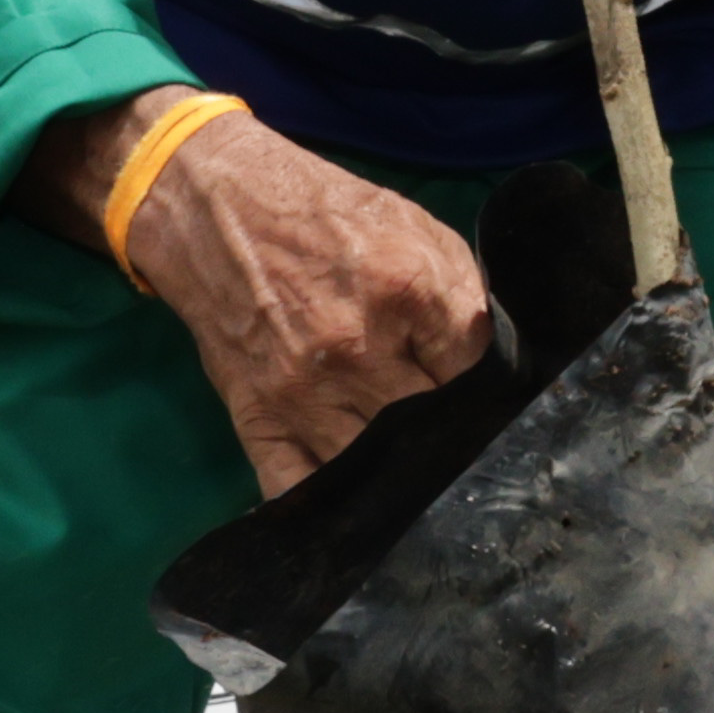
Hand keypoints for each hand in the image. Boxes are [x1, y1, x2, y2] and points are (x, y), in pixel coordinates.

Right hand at [80, 98, 494, 494]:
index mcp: (404, 288)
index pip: (474, 371)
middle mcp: (354, 348)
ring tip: (413, 462)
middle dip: (449, 428)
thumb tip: (498, 359)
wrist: (215, 207)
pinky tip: (358, 503)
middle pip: (431, 425)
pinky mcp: (257, 418)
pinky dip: (332, 506)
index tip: (487, 390)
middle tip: (456, 428)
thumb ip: (463, 291)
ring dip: (400, 469)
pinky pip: (298, 490)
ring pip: (377, 467)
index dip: (487, 383)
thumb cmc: (323, 213)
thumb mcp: (412, 225)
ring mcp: (302, 392)